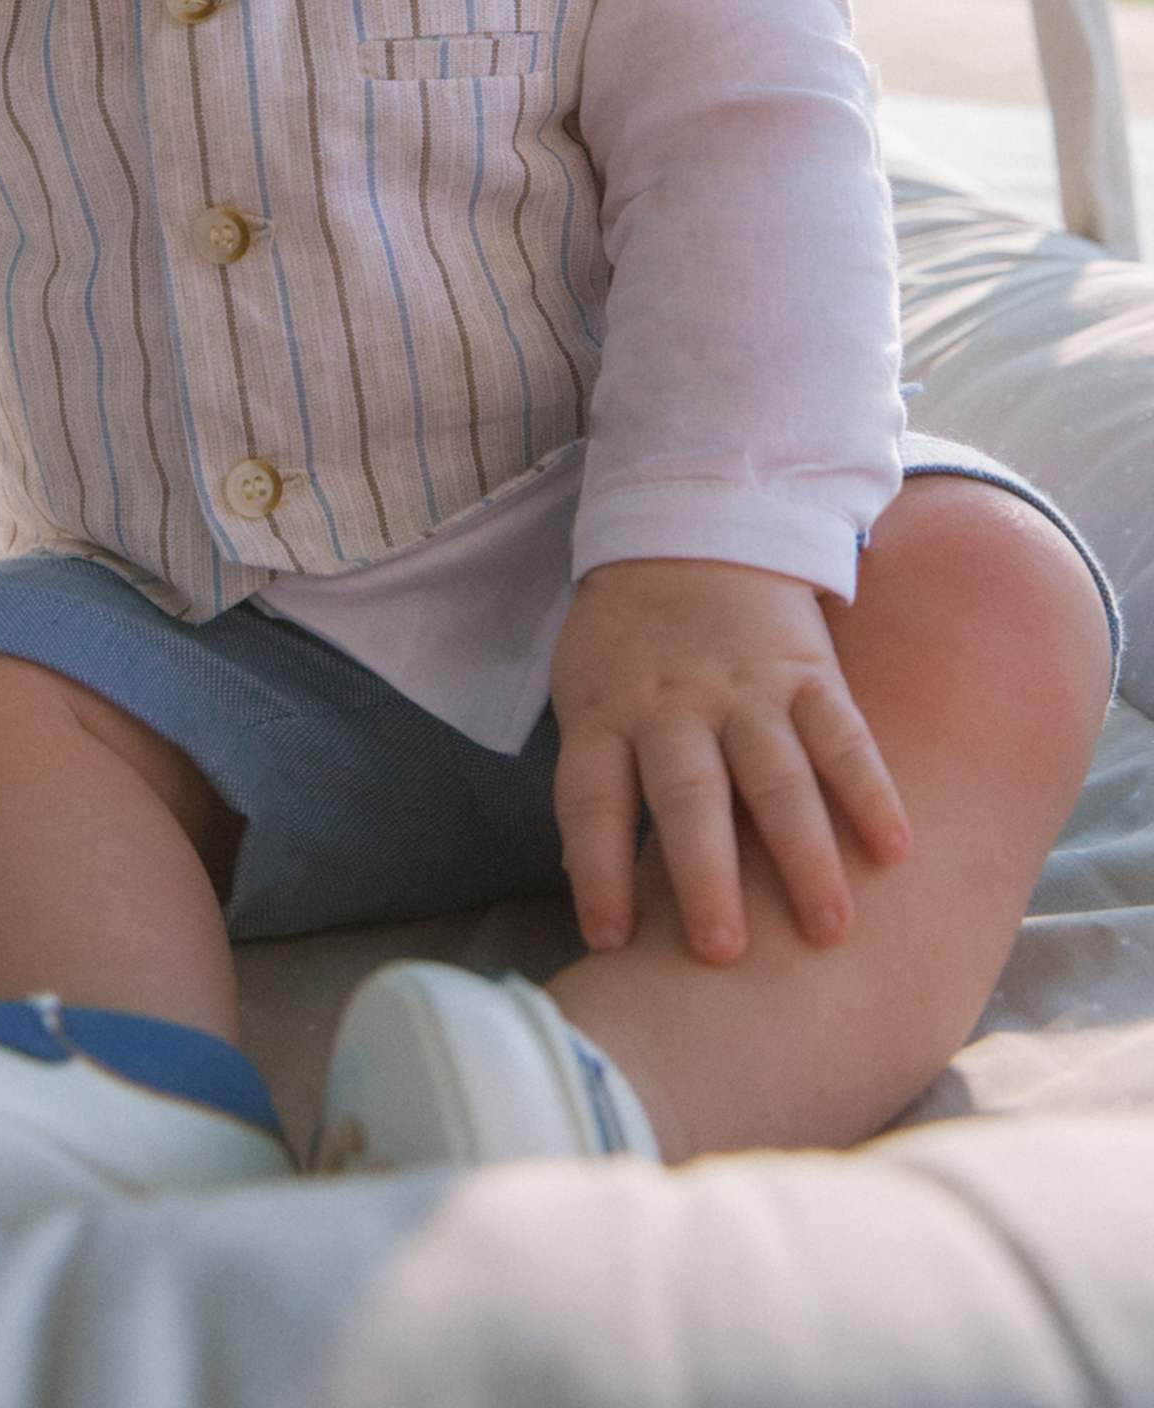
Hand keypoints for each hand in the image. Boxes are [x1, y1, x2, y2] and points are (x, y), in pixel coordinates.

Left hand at [549, 557, 910, 963]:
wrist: (692, 528)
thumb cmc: (628, 640)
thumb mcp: (586, 691)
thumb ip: (598, 779)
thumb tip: (600, 886)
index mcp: (605, 713)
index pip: (591, 799)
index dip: (597, 870)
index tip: (611, 939)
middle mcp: (674, 707)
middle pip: (688, 795)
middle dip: (705, 875)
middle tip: (724, 952)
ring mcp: (745, 690)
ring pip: (776, 776)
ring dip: (803, 854)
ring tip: (831, 927)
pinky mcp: (806, 673)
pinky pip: (842, 735)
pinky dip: (869, 790)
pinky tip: (894, 848)